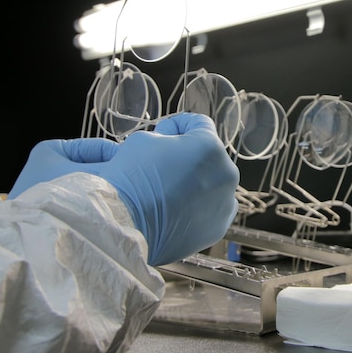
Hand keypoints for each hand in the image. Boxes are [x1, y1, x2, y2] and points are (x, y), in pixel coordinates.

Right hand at [8, 113, 239, 264]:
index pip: (200, 124)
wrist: (125, 225)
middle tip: (163, 164)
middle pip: (210, 156)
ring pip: (213, 183)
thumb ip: (167, 137)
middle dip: (188, 155)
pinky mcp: (217, 228)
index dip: (178, 125)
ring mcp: (225, 204)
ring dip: (196, 181)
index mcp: (210, 147)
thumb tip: (172, 145)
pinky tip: (176, 208)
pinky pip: (212, 209)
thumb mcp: (144, 140)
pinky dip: (198, 206)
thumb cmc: (131, 178)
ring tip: (169, 189)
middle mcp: (226, 174)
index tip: (162, 133)